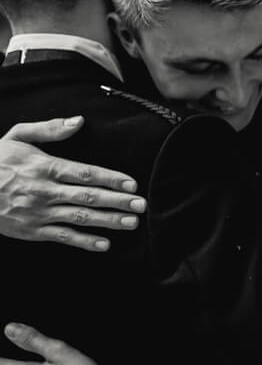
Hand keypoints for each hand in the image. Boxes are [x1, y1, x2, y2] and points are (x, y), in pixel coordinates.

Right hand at [0, 117, 145, 251]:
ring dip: (108, 221)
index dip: (110, 178)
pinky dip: (84, 242)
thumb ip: (49, 128)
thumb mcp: (16, 136)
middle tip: (142, 204)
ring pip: (80, 218)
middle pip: (88, 196)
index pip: (84, 172)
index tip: (131, 183)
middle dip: (118, 201)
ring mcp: (38, 212)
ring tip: (132, 222)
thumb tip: (79, 120)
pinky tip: (105, 244)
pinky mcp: (31, 230)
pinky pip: (62, 237)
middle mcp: (44, 191)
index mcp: (44, 167)